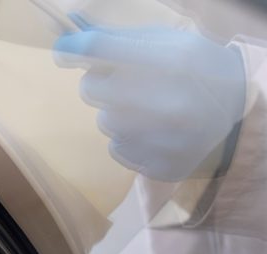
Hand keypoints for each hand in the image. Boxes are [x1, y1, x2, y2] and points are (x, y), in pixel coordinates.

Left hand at [54, 21, 245, 181]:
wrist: (240, 117)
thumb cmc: (198, 72)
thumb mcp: (172, 43)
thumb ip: (122, 40)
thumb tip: (72, 38)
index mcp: (170, 61)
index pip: (98, 50)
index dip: (72, 49)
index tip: (63, 52)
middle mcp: (166, 102)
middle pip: (90, 88)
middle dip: (99, 82)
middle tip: (120, 82)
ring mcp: (162, 139)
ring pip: (103, 121)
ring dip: (115, 112)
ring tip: (145, 108)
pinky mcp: (159, 165)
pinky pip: (116, 148)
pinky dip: (128, 139)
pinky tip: (152, 131)